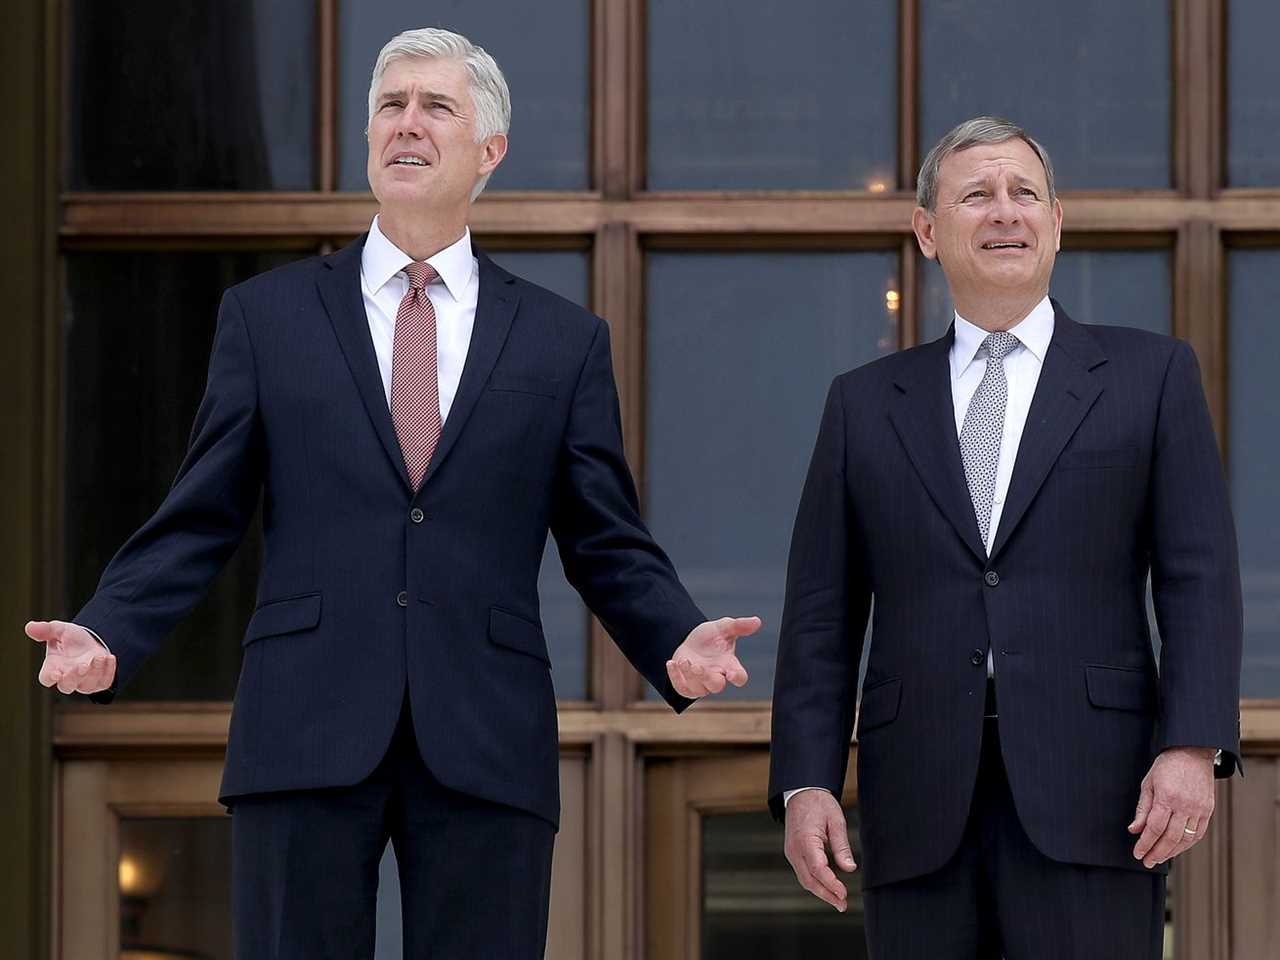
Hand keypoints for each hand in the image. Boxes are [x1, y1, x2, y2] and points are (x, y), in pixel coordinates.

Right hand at [27, 620, 115, 694]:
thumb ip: (46, 630)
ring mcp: (84, 682)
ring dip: (94, 671)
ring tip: (99, 656)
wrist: (93, 640)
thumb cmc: (72, 638)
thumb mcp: (60, 630)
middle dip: (74, 677)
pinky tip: (109, 658)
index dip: (50, 678)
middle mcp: (68, 678)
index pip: (46, 678)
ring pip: (87, 685)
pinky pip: (104, 682)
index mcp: (53, 667)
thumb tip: (29, 626)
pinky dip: (108, 671)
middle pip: (66, 686)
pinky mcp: (100, 682)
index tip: (57, 673)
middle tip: (82, 665)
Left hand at [666, 616, 759, 697]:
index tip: (732, 674)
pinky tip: (672, 663)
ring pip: (698, 689)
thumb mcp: (723, 627)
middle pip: (717, 686)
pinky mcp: (686, 686)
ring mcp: (701, 684)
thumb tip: (757, 621)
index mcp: (729, 665)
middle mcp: (716, 677)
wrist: (691, 642)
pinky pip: (681, 688)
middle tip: (696, 666)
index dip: (738, 678)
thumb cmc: (711, 638)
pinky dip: (675, 677)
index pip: (740, 677)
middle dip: (706, 677)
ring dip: (690, 675)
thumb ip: (739, 625)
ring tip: (683, 660)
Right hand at [784, 789, 855, 910]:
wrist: (801, 792)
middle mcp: (794, 849)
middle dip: (826, 895)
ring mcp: (791, 852)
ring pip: (805, 879)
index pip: (818, 869)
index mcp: (805, 840)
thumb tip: (850, 868)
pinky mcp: (793, 853)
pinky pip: (803, 872)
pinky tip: (827, 888)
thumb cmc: (819, 804)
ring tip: (838, 901)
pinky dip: (815, 882)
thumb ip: (841, 846)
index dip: (831, 884)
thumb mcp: (836, 820)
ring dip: (821, 892)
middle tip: (843, 905)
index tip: (844, 894)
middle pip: (809, 880)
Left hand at [1128, 746, 1216, 867]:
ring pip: (1186, 839)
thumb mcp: (1148, 783)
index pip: (1154, 828)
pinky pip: (1198, 833)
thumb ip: (1142, 809)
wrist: (1193, 752)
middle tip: (1147, 861)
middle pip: (1170, 837)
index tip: (1137, 853)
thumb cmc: (1167, 766)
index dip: (1145, 844)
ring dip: (1172, 852)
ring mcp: (1199, 809)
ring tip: (1159, 858)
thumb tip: (1134, 829)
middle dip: (1157, 853)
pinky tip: (1176, 848)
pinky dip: (1187, 844)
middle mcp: (1184, 805)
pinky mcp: (1208, 810)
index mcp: (1166, 797)